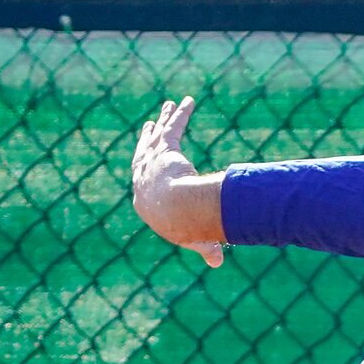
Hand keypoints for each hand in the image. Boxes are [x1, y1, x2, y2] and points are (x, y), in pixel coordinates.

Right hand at [130, 96, 224, 266]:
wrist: (176, 213)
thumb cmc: (182, 229)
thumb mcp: (194, 238)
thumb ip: (205, 247)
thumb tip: (218, 262)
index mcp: (147, 201)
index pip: (146, 181)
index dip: (147, 169)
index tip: (151, 161)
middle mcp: (144, 178)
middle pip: (146, 152)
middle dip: (149, 137)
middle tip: (151, 124)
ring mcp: (152, 162)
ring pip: (158, 135)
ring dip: (165, 119)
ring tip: (168, 106)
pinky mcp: (166, 150)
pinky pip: (174, 127)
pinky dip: (181, 114)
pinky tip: (188, 102)